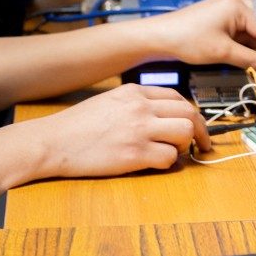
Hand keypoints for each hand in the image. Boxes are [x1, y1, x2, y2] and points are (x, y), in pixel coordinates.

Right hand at [35, 84, 209, 178]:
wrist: (54, 141)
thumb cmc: (77, 125)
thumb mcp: (108, 101)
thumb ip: (134, 104)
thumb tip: (159, 115)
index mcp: (133, 92)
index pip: (176, 96)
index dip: (189, 112)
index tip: (193, 124)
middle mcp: (140, 107)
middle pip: (188, 112)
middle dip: (199, 130)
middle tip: (200, 144)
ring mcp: (139, 130)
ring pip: (185, 132)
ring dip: (184, 145)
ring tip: (173, 152)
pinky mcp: (135, 154)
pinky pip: (169, 158)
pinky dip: (168, 162)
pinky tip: (155, 163)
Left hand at [143, 0, 255, 76]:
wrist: (160, 37)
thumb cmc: (187, 39)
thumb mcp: (223, 52)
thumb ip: (251, 61)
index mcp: (238, 6)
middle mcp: (234, 4)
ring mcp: (227, 11)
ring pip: (250, 33)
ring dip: (253, 49)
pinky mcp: (220, 20)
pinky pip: (239, 33)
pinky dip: (242, 46)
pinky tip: (245, 59)